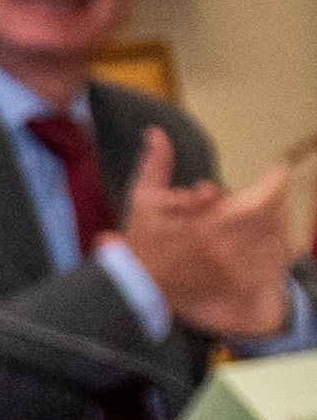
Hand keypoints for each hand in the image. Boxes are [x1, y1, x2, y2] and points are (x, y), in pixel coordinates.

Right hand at [117, 128, 299, 343]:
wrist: (140, 285)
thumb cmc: (143, 242)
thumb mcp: (143, 199)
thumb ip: (155, 165)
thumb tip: (157, 133)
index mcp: (206, 224)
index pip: (254, 202)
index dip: (272, 186)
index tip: (279, 173)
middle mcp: (224, 247)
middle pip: (267, 221)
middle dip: (274, 202)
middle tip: (277, 190)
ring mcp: (232, 267)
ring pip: (270, 242)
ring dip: (276, 225)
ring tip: (276, 213)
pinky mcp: (236, 283)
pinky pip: (267, 265)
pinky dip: (274, 251)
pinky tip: (271, 242)